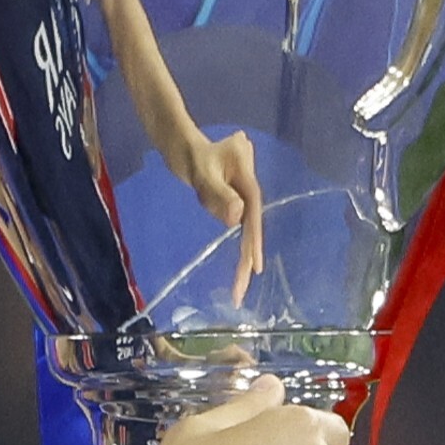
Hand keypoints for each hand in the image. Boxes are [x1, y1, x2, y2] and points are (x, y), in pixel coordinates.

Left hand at [173, 129, 264, 305]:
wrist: (189, 151)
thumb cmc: (196, 157)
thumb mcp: (204, 173)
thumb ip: (219, 193)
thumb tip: (237, 218)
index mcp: (248, 181)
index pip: (254, 216)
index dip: (255, 242)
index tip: (255, 267)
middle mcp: (250, 194)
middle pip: (252, 229)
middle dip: (248, 260)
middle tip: (240, 294)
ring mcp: (244, 201)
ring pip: (246, 233)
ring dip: (244, 260)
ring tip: (238, 291)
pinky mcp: (236, 207)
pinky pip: (239, 232)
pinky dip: (240, 251)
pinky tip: (240, 272)